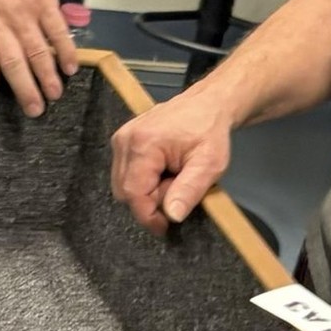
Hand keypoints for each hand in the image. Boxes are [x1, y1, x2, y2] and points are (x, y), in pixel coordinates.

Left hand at [0, 0, 77, 117]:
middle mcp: (0, 19)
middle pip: (12, 59)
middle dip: (24, 88)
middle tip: (35, 110)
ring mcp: (25, 11)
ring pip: (37, 49)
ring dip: (47, 76)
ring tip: (54, 96)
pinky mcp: (45, 1)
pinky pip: (57, 30)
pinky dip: (65, 50)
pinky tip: (70, 68)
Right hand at [109, 92, 233, 234]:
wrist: (208, 103)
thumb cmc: (210, 130)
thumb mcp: (209, 164)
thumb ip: (189, 190)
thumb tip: (171, 215)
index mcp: (143, 144)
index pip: (133, 194)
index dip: (148, 216)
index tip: (165, 226)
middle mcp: (124, 140)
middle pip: (125, 191)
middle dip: (150, 200)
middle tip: (177, 190)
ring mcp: (120, 139)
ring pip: (123, 185)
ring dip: (147, 191)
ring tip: (172, 178)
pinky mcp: (121, 141)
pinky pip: (124, 174)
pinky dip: (143, 180)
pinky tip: (162, 171)